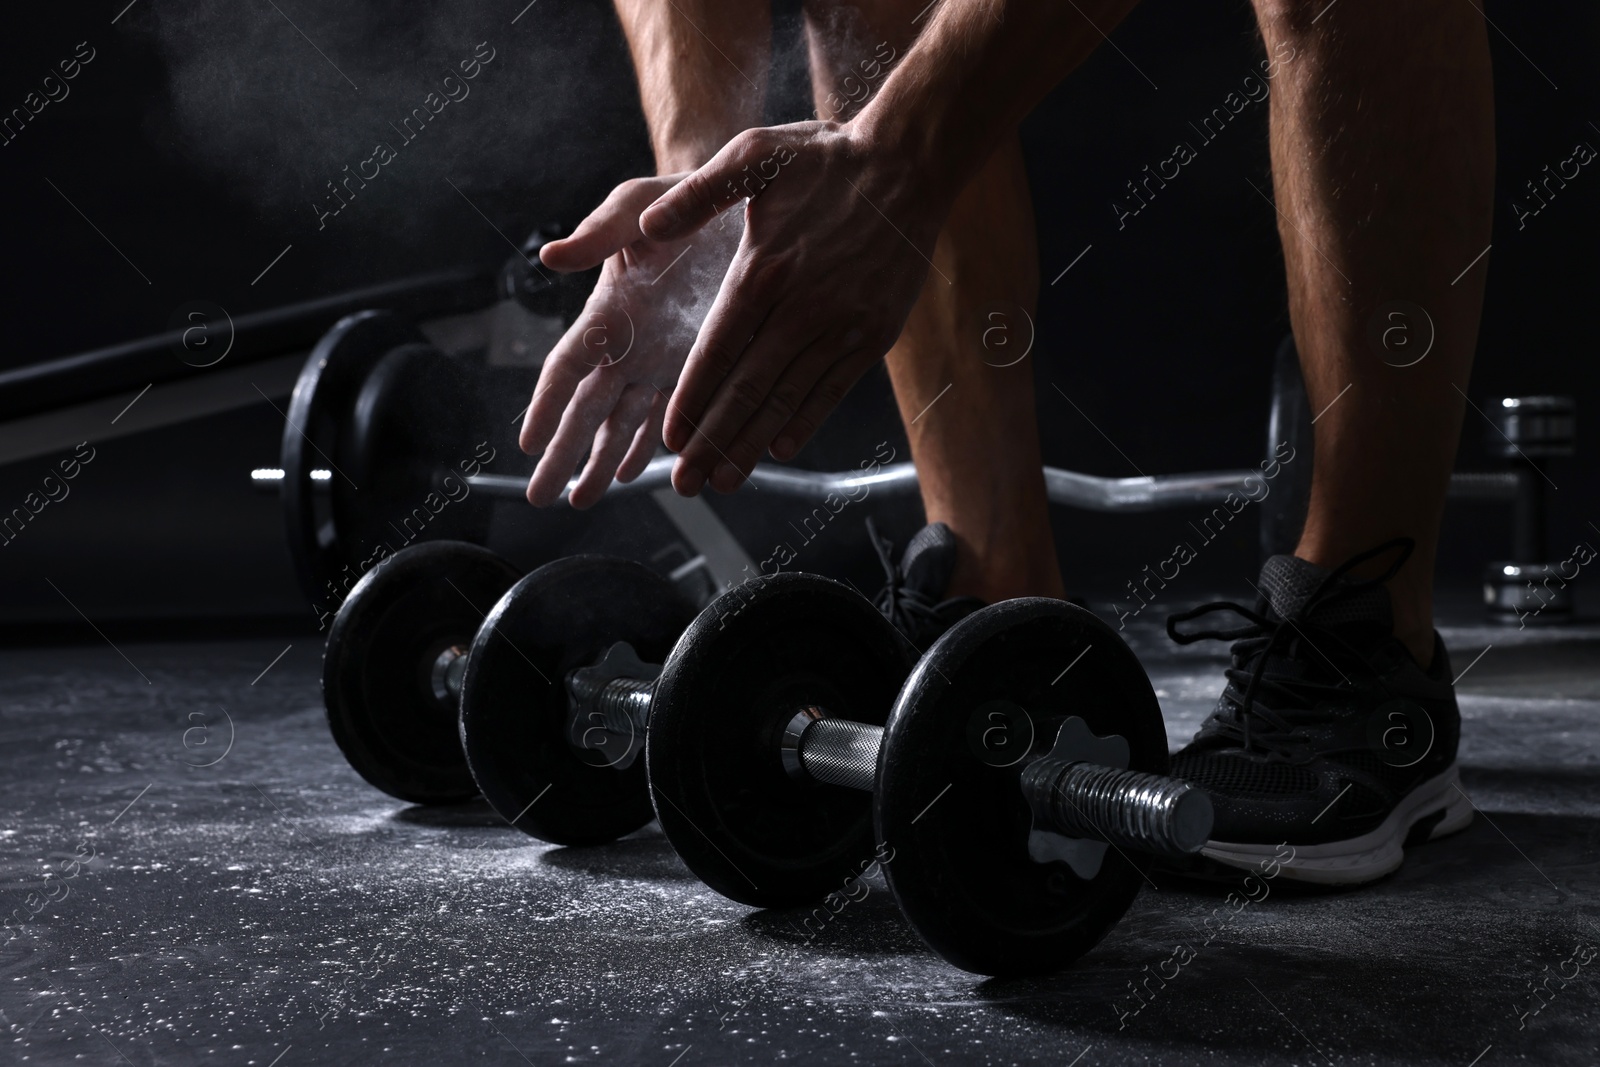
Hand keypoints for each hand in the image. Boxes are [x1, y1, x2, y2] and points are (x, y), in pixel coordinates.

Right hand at [518, 174, 742, 507]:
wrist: (732, 198)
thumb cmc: (675, 197)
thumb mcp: (635, 206)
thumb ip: (598, 234)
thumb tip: (552, 258)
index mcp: (608, 311)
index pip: (567, 368)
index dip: (547, 406)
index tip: (527, 444)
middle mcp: (630, 344)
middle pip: (588, 410)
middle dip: (564, 455)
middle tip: (541, 495)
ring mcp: (663, 359)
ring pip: (625, 424)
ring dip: (604, 464)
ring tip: (583, 498)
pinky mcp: (699, 365)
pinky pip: (673, 415)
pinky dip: (655, 446)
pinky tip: (640, 472)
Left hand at [640, 121, 948, 494]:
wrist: (908, 164)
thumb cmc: (824, 159)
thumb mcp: (753, 157)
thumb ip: (698, 195)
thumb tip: (649, 224)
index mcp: (764, 271)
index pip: (718, 352)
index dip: (691, 401)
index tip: (670, 439)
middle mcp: (802, 308)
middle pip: (747, 390)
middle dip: (713, 443)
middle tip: (685, 484)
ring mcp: (841, 326)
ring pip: (787, 400)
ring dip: (752, 445)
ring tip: (724, 481)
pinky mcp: (873, 334)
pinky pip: (831, 391)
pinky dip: (804, 423)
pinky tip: (779, 448)